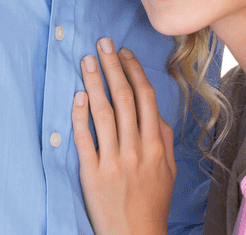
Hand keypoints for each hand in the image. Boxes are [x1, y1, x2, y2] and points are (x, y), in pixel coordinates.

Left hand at [73, 38, 175, 234]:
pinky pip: (84, 139)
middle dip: (113, 67)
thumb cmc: (152, 203)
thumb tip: (154, 109)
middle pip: (125, 99)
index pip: (146, 98)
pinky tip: (77, 97)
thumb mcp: (169, 170)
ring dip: (94, 83)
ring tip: (86, 61)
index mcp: (156, 146)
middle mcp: (136, 150)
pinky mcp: (92, 174)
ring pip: (104, 114)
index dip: (134, 71)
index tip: (123, 53)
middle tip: (102, 43)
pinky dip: (80, 116)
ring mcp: (113, 162)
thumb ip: (163, 137)